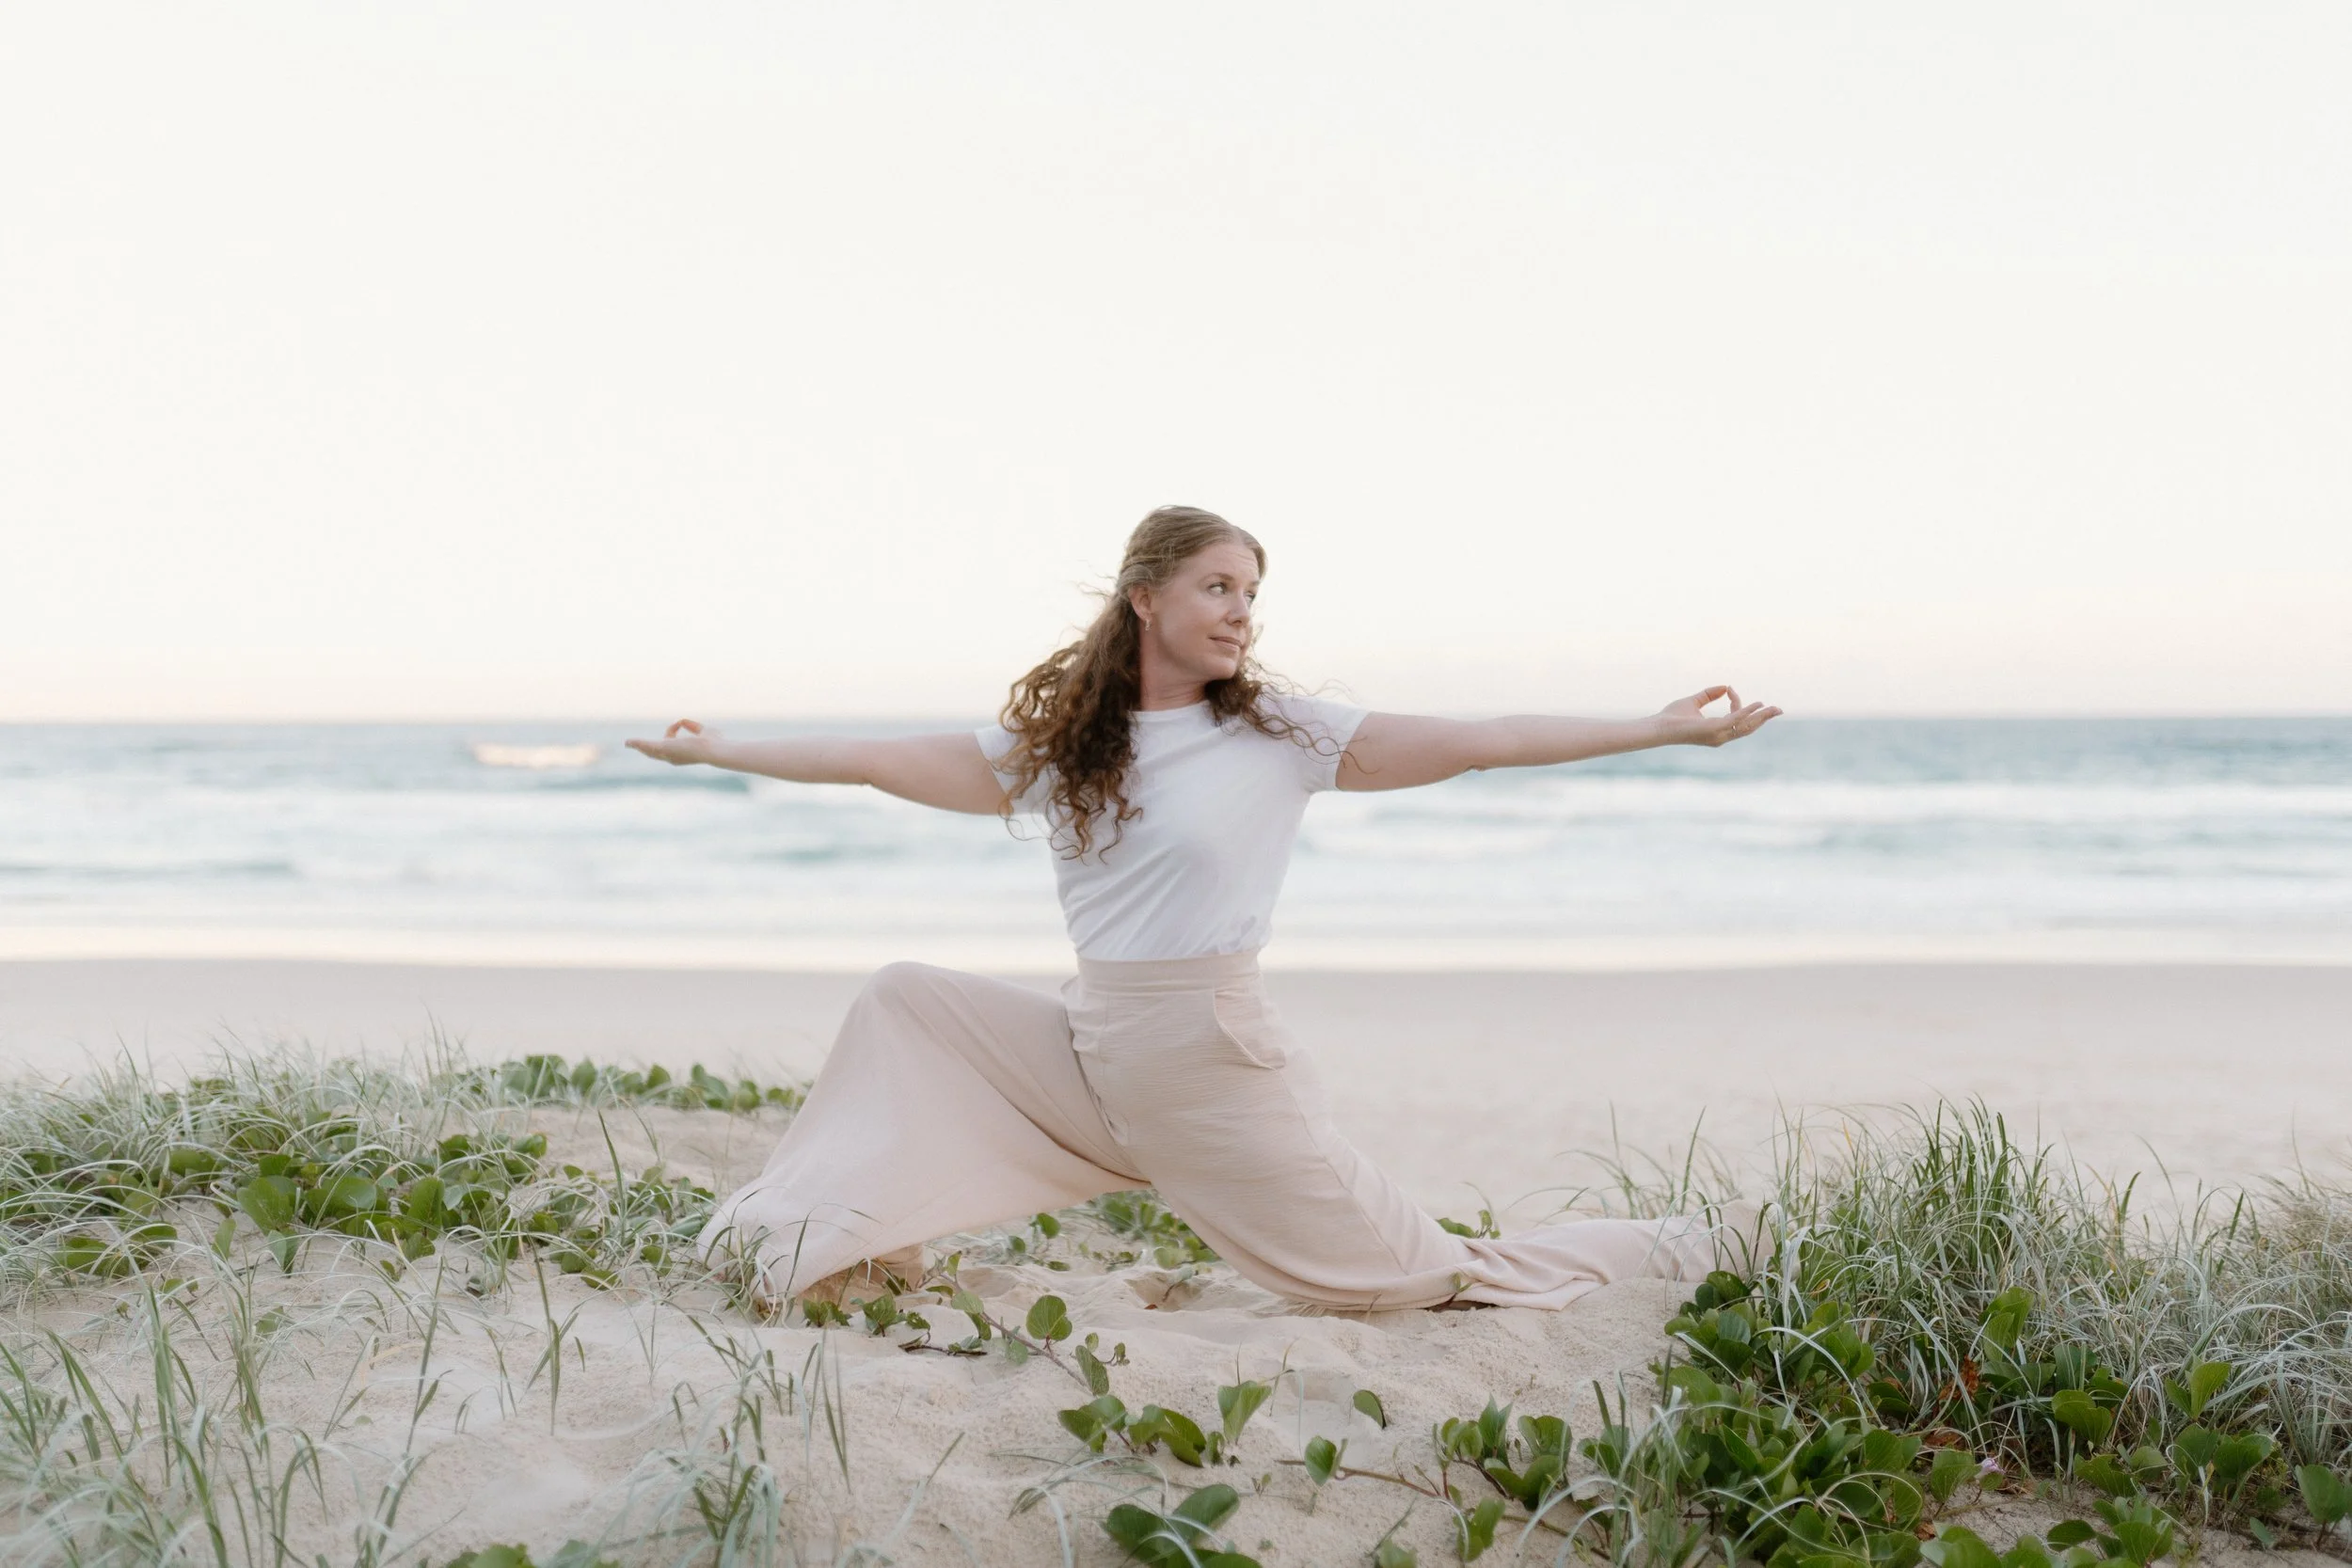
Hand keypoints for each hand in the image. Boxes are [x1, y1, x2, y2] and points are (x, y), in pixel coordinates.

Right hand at [625, 717, 724, 765]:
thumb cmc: (715, 743)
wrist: (716, 749)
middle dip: (646, 748)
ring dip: (639, 745)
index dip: (673, 730)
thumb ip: (693, 727)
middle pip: (656, 753)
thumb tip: (681, 721)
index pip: (671, 743)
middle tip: (635, 745)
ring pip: (649, 750)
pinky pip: (647, 745)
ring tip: (628, 743)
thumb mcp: (704, 731)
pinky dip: (637, 744)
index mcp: (682, 755)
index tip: (680, 721)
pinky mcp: (664, 748)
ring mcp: (668, 754)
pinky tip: (628, 742)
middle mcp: (673, 757)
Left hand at [1656, 686, 1780, 747]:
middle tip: (1778, 710)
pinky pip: (1735, 720)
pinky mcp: (1714, 730)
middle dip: (1763, 718)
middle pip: (1748, 728)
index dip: (1738, 702)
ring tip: (1775, 709)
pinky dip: (1747, 711)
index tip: (1729, 689)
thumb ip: (1709, 694)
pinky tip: (1757, 705)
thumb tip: (1725, 687)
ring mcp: (1718, 735)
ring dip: (1762, 717)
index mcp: (1717, 731)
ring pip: (1746, 726)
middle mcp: (1720, 736)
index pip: (1736, 717)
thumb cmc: (1672, 717)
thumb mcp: (1694, 702)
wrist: (1659, 726)